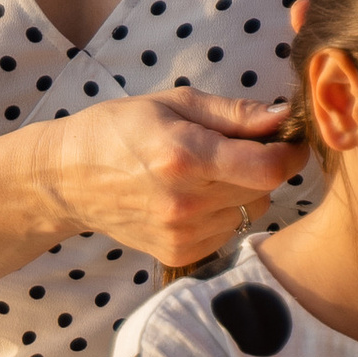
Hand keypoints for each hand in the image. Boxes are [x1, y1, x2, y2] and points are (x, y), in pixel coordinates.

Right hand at [40, 87, 300, 270]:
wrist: (68, 180)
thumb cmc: (119, 129)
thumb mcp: (175, 102)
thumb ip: (235, 114)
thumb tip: (283, 117)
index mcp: (184, 156)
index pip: (269, 168)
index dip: (289, 152)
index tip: (287, 140)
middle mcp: (185, 202)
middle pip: (264, 189)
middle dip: (262, 165)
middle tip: (234, 148)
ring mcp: (182, 234)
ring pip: (250, 211)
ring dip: (242, 191)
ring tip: (205, 173)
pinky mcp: (179, 254)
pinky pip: (229, 231)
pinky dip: (222, 213)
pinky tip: (192, 197)